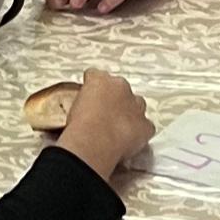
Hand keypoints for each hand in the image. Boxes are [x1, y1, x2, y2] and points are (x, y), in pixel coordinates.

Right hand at [53, 66, 153, 181]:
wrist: (94, 142)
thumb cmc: (79, 124)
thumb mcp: (74, 105)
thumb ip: (84, 99)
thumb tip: (86, 107)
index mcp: (100, 79)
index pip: (98, 76)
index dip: (94, 89)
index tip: (91, 99)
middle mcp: (121, 87)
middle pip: (121, 88)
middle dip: (116, 98)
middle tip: (105, 114)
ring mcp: (136, 107)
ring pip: (137, 105)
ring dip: (130, 112)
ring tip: (119, 127)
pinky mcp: (146, 126)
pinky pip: (146, 126)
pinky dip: (139, 131)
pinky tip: (129, 139)